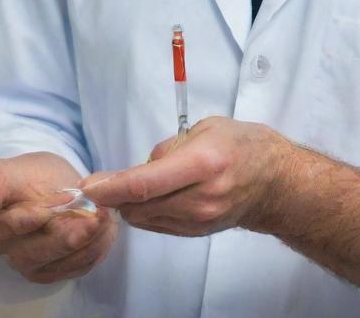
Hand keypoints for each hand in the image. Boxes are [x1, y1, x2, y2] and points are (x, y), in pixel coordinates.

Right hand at [0, 151, 117, 284]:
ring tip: (104, 217)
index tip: (65, 198)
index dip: (36, 214)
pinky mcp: (53, 271)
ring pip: (59, 260)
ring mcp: (30, 264)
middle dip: (68, 232)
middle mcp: (7, 251)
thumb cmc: (27, 178)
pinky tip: (104, 230)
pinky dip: (93, 249)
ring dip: (86, 241)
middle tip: (96, 214)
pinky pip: (75, 267)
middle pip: (37, 250)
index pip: (8, 227)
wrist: (50, 188)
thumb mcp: (11, 168)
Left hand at [79, 116, 289, 236]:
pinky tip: (154, 194)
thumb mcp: (206, 128)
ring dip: (130, 204)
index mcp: (202, 164)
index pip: (144, 184)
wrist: (274, 181)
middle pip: (139, 206)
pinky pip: (157, 224)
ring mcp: (200, 220)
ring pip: (145, 218)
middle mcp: (200, 197)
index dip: (110, 187)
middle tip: (101, 181)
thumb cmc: (242, 145)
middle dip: (113, 196)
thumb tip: (140, 167)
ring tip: (138, 182)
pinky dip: (146, 211)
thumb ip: (169, 147)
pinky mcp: (197, 232)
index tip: (85, 186)